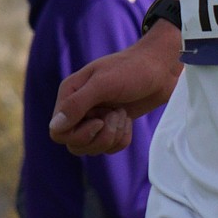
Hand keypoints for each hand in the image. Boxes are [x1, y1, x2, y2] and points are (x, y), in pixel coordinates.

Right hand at [49, 21, 182, 154]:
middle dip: (100, 137)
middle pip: (75, 145)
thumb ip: (77, 104)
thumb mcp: (103, 84)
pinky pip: (110, 148)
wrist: (162, 68)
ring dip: (112, 136)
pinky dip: (122, 138)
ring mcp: (96, 118)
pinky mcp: (112, 126)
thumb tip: (54, 127)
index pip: (58, 132)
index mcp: (70, 94)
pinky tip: (128, 121)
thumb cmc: (133, 69)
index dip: (78, 134)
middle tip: (117, 114)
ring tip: (123, 114)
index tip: (99, 121)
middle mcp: (79, 108)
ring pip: (92, 149)